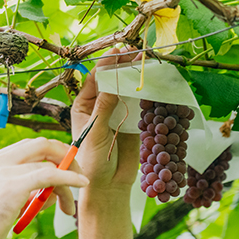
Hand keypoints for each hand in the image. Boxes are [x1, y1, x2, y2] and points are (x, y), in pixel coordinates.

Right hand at [0, 138, 88, 238]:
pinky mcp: (13, 187)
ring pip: (48, 166)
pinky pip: (50, 175)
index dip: (50, 154)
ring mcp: (3, 172)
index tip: (64, 168)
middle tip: (78, 174)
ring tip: (69, 207)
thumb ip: (21, 192)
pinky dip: (69, 178)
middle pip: (40, 145)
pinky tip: (81, 184)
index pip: (27, 147)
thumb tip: (50, 192)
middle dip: (64, 156)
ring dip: (67, 184)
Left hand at [71, 46, 140, 193]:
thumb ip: (105, 107)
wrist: (108, 187)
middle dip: (124, 66)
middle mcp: (100, 106)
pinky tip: (155, 81)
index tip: (119, 51)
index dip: (107, 63)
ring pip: (128, 89)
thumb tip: (114, 81)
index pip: (96, 79)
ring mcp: (118, 113)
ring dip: (137, 76)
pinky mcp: (133, 122)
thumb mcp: (95, 132)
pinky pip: (141, 104)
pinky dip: (148, 93)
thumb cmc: (92, 162)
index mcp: (83, 106)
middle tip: (138, 52)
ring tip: (148, 61)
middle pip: (114, 80)